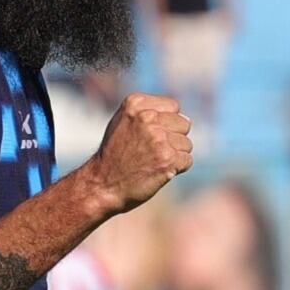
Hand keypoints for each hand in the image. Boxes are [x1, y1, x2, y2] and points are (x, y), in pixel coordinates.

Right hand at [85, 93, 192, 214]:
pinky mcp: (167, 158)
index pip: (173, 107)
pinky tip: (158, 171)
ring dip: (174, 156)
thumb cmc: (114, 155)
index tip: (149, 136)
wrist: (102, 185)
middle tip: (151, 152)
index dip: (165, 124)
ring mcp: (158, 138)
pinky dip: (177, 169)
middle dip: (172, 139)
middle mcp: (147, 117)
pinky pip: (187, 160)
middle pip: (183, 124)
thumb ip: (148, 112)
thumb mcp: (123, 122)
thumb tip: (185, 118)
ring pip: (187, 144)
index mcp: (135, 103)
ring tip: (152, 162)